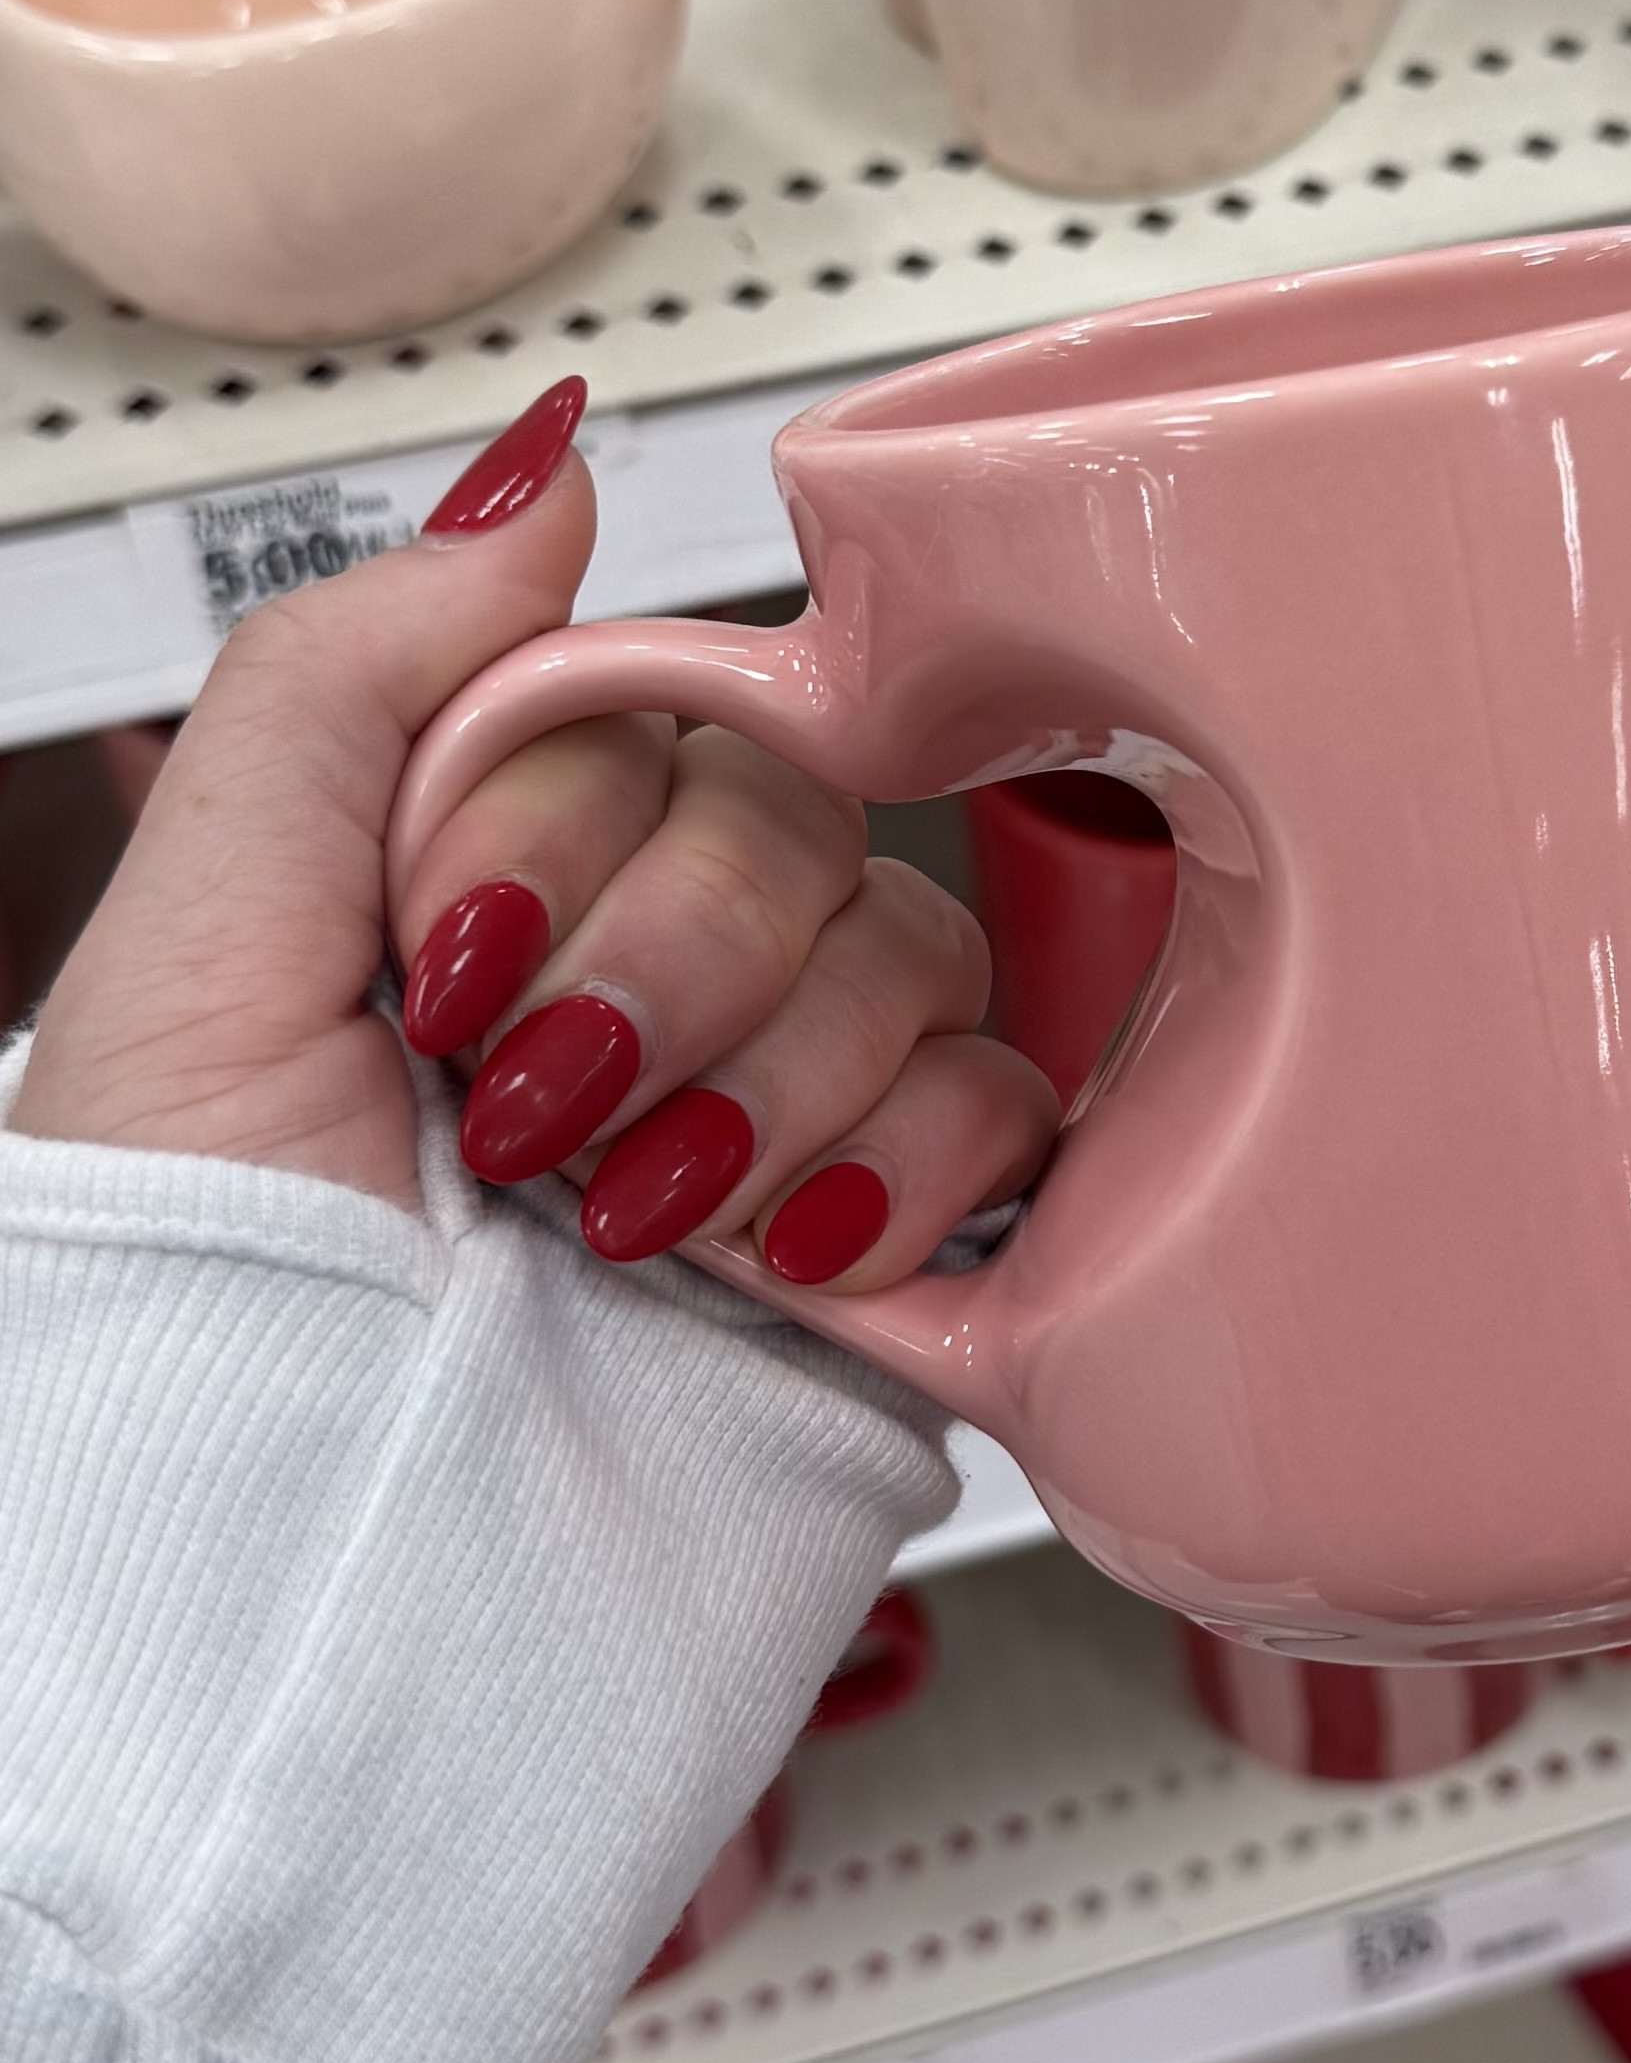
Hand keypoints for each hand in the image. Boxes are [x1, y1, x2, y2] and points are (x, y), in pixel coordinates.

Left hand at [13, 374, 1059, 1286]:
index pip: (644, 709)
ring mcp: (776, 1117)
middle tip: (528, 1108)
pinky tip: (767, 1255)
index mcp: (481, 883)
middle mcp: (639, 984)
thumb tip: (535, 477)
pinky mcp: (889, 1256)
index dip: (560, 819)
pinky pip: (1008, 1122)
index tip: (440, 957)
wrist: (291, 1584)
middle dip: (662, 967)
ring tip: (624, 1218)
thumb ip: (358, 668)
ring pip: (915, 954)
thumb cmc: (189, 1305)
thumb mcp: (196, 935)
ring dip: (765, 1084)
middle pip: (796, 821)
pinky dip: (900, 1177)